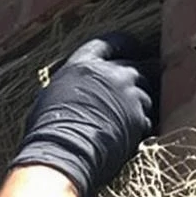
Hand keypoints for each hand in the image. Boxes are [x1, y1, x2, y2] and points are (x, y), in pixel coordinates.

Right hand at [9, 33, 156, 196]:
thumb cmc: (47, 131)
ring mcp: (127, 94)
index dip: (126, 45)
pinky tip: (131, 136)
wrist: (64, 154)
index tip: (134, 50)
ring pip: (146, 93)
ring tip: (129, 119)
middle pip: (137, 66)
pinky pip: (148, 118)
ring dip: (141, 104)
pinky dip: (142, 125)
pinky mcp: (139, 117)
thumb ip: (72, 85)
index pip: (112, 42)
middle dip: (140, 76)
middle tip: (136, 90)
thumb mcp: (51, 96)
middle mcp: (110, 73)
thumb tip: (73, 91)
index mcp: (83, 64)